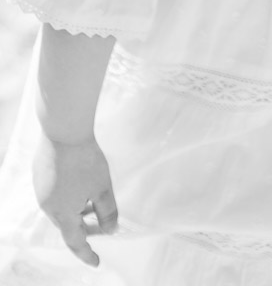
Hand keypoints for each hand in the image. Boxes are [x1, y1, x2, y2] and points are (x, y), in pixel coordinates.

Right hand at [33, 132, 118, 266]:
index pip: (75, 242)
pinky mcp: (40, 174)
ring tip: (95, 201)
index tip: (96, 261)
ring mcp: (41, 189)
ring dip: (78, 210)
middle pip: (68, 225)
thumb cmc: (85, 161)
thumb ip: (108, 212)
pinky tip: (81, 183)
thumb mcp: (103, 188)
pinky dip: (69, 196)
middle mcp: (48, 205)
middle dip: (86, 227)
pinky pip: (55, 193)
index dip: (87, 253)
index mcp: (63, 214)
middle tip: (103, 224)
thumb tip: (110, 229)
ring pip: (61, 208)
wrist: (63, 131)